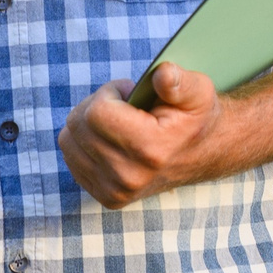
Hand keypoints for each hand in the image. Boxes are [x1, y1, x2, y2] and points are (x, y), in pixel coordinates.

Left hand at [58, 63, 228, 209]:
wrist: (204, 155)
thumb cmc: (195, 117)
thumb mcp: (198, 91)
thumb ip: (180, 81)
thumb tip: (162, 75)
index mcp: (150, 150)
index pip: (96, 113)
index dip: (109, 93)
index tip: (129, 93)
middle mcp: (129, 177)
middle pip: (78, 125)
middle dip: (97, 105)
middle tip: (124, 106)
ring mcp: (116, 192)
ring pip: (68, 141)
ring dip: (88, 124)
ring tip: (117, 122)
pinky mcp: (106, 198)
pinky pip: (71, 158)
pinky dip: (84, 142)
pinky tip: (111, 140)